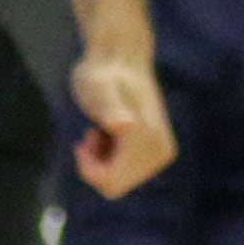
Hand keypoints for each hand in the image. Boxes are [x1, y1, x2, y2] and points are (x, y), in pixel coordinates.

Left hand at [69, 50, 172, 198]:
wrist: (120, 58)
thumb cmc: (102, 73)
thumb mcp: (97, 89)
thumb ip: (109, 107)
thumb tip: (124, 125)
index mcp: (148, 141)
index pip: (111, 184)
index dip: (89, 168)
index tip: (81, 142)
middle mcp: (161, 151)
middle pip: (115, 186)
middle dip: (96, 164)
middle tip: (92, 132)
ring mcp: (161, 152)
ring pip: (119, 180)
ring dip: (102, 159)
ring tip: (100, 129)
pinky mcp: (157, 151)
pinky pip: (125, 173)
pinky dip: (110, 156)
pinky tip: (108, 133)